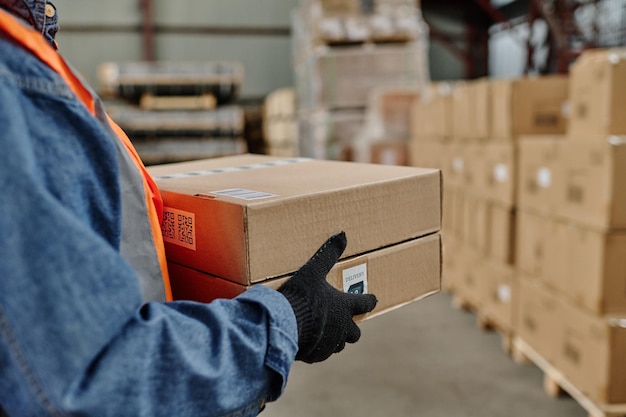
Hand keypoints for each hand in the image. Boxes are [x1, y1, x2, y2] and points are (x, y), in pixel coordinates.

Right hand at [278, 232, 376, 362]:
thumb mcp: (313, 270)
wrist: (282, 324)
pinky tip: (307, 339)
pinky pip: (321, 353)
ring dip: (335, 338)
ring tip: (323, 329)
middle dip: (352, 327)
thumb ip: (328, 253)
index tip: (372, 299)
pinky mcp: (315, 355)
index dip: (369, 300)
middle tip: (343, 319)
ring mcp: (329, 344)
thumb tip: (342, 234)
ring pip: (339, 345)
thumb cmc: (300, 296)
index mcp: (344, 307)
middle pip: (355, 333)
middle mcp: (342, 328)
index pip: (365, 304)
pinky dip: (317, 347)